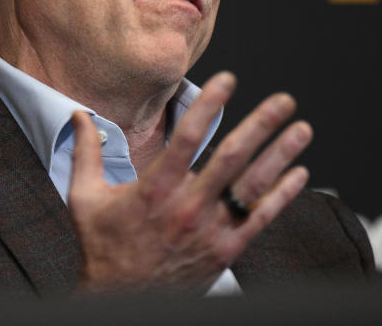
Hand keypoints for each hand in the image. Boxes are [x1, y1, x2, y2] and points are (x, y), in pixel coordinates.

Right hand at [67, 71, 311, 293]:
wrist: (120, 301)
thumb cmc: (103, 248)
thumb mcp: (84, 198)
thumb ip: (86, 153)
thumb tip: (79, 116)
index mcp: (154, 190)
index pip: (187, 138)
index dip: (210, 105)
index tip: (227, 80)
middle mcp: (187, 208)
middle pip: (232, 158)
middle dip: (261, 125)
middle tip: (283, 100)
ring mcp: (210, 231)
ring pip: (252, 186)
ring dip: (280, 154)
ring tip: (302, 129)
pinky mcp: (224, 252)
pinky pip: (260, 219)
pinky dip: (283, 196)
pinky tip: (298, 174)